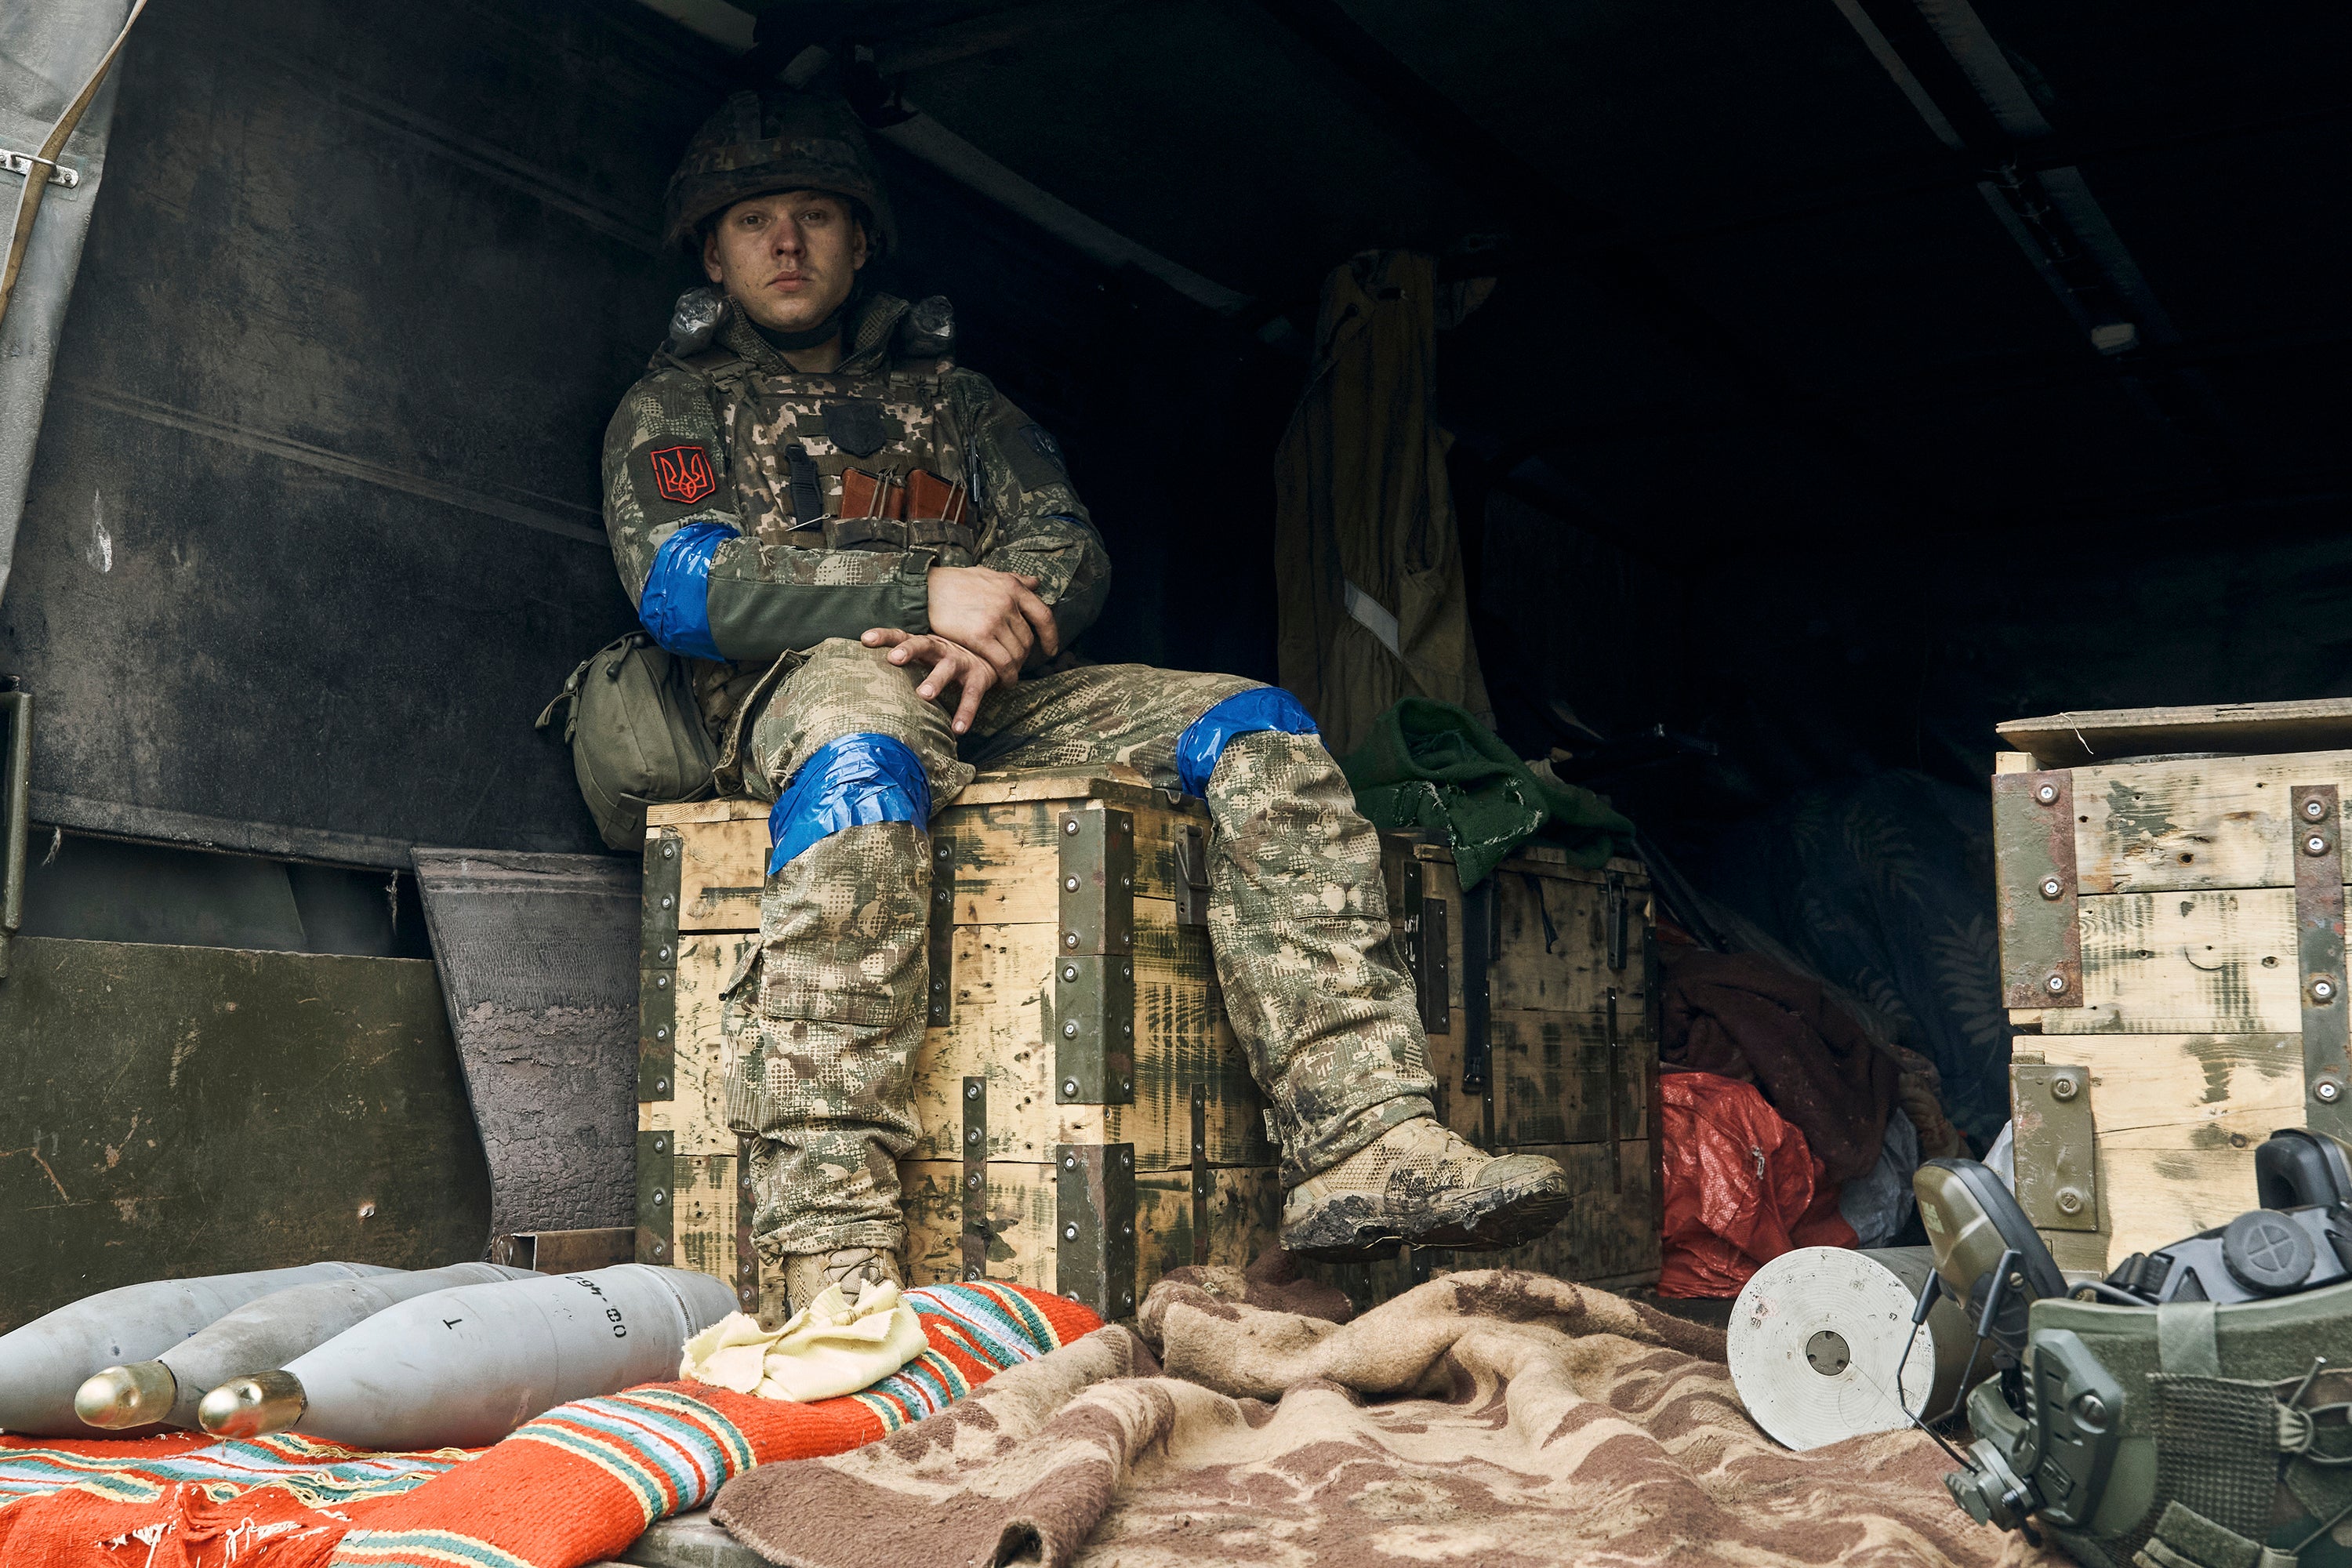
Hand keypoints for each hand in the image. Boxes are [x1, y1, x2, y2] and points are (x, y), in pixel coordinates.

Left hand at [861, 628, 998, 733]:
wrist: (990, 656)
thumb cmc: (946, 660)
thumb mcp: (925, 658)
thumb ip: (904, 666)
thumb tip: (866, 682)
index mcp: (925, 644)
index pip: (901, 635)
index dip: (884, 636)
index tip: (865, 640)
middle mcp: (942, 649)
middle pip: (923, 644)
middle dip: (909, 650)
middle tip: (894, 659)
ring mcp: (961, 662)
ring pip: (947, 668)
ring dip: (935, 680)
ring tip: (924, 695)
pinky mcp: (979, 677)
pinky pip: (972, 695)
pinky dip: (966, 711)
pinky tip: (958, 728)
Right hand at [924, 566, 1058, 682]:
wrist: (924, 590)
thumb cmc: (954, 583)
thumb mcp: (988, 574)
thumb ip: (1014, 580)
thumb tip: (1036, 583)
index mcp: (1012, 586)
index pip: (1043, 615)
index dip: (1050, 636)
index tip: (1051, 649)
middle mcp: (1008, 601)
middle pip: (1028, 639)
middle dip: (1025, 655)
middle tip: (1016, 664)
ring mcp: (995, 619)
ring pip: (1018, 653)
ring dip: (1015, 667)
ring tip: (1008, 674)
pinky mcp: (980, 635)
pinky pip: (1004, 662)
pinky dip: (1007, 676)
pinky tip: (1003, 682)